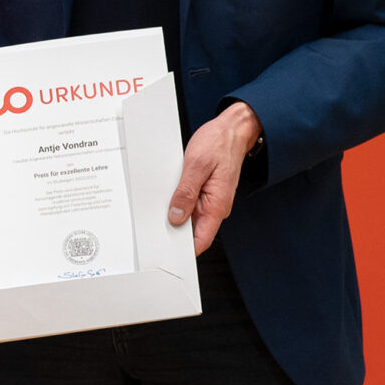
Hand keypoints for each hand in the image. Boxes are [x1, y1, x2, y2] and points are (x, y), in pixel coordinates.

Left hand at [169, 101, 259, 254]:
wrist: (232, 129)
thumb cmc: (219, 143)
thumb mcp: (197, 165)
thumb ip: (186, 191)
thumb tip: (176, 216)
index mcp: (217, 205)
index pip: (202, 239)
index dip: (185, 250)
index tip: (167, 254)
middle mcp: (215, 206)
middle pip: (192, 231)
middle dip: (174, 233)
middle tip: (152, 233)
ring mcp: (209, 200)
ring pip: (188, 217)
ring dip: (173, 217)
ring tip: (154, 214)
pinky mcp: (204, 192)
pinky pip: (188, 204)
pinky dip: (177, 204)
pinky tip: (165, 199)